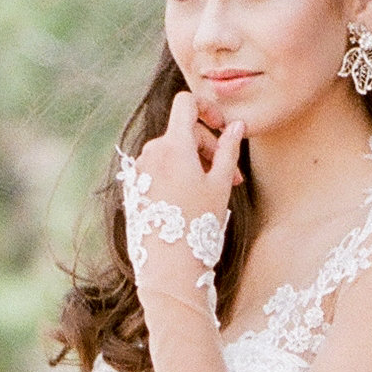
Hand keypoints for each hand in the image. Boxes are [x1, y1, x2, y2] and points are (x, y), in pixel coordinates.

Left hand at [124, 88, 245, 316]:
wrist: (168, 268)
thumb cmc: (197, 227)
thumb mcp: (220, 186)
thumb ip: (229, 150)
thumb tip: (236, 126)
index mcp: (173, 146)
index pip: (186, 103)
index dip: (207, 108)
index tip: (222, 126)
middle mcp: (151, 153)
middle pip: (183, 131)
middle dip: (209, 147)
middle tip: (231, 177)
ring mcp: (140, 171)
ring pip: (171, 151)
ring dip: (195, 163)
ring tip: (212, 192)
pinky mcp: (135, 188)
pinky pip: (158, 169)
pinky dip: (177, 174)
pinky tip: (190, 201)